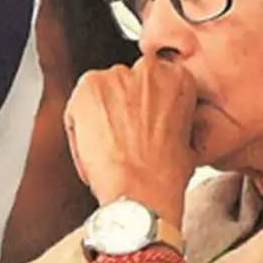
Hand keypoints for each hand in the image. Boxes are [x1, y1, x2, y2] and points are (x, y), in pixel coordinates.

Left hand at [64, 58, 197, 220]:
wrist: (140, 193)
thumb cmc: (163, 177)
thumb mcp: (184, 140)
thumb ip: (168, 118)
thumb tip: (156, 122)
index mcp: (178, 80)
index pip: (154, 85)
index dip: (145, 110)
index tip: (141, 126)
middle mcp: (149, 70)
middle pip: (126, 86)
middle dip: (122, 109)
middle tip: (123, 138)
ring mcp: (117, 76)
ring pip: (100, 95)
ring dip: (100, 117)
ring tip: (108, 149)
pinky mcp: (89, 87)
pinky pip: (77, 106)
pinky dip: (79, 128)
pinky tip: (93, 152)